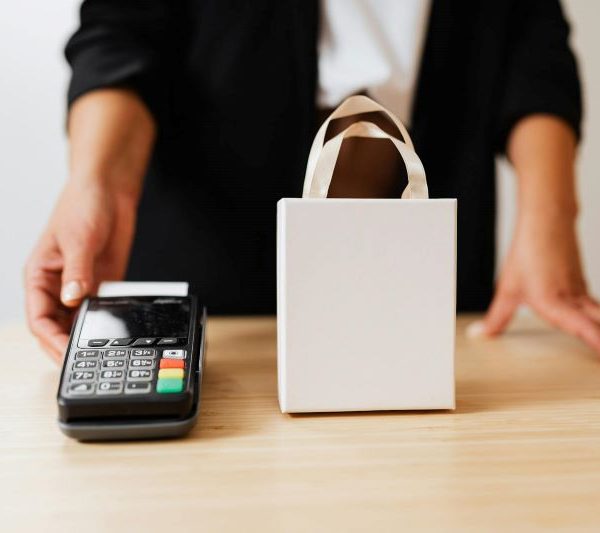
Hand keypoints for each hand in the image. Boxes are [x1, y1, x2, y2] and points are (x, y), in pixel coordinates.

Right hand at [24, 89, 154, 361]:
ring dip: (86, 336)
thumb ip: (77, 271)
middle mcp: (58, 285)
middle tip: (85, 362)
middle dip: (67, 345)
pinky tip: (114, 331)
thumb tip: (73, 299)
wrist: (109, 191)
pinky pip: (100, 308)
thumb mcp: (78, 239)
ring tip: (99, 352)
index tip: (66, 354)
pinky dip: (105, 321)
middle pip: (57, 326)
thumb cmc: (82, 207)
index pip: (38, 318)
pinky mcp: (101, 283)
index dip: (50, 339)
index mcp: (39, 275)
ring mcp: (80, 286)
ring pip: (78, 322)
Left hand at [470, 211, 599, 352]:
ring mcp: (581, 293)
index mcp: (554, 302)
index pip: (582, 326)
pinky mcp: (582, 287)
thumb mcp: (508, 289)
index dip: (596, 341)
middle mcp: (573, 300)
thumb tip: (481, 333)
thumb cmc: (530, 252)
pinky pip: (596, 307)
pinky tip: (596, 325)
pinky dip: (599, 319)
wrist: (546, 223)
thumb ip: (497, 317)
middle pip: (598, 324)